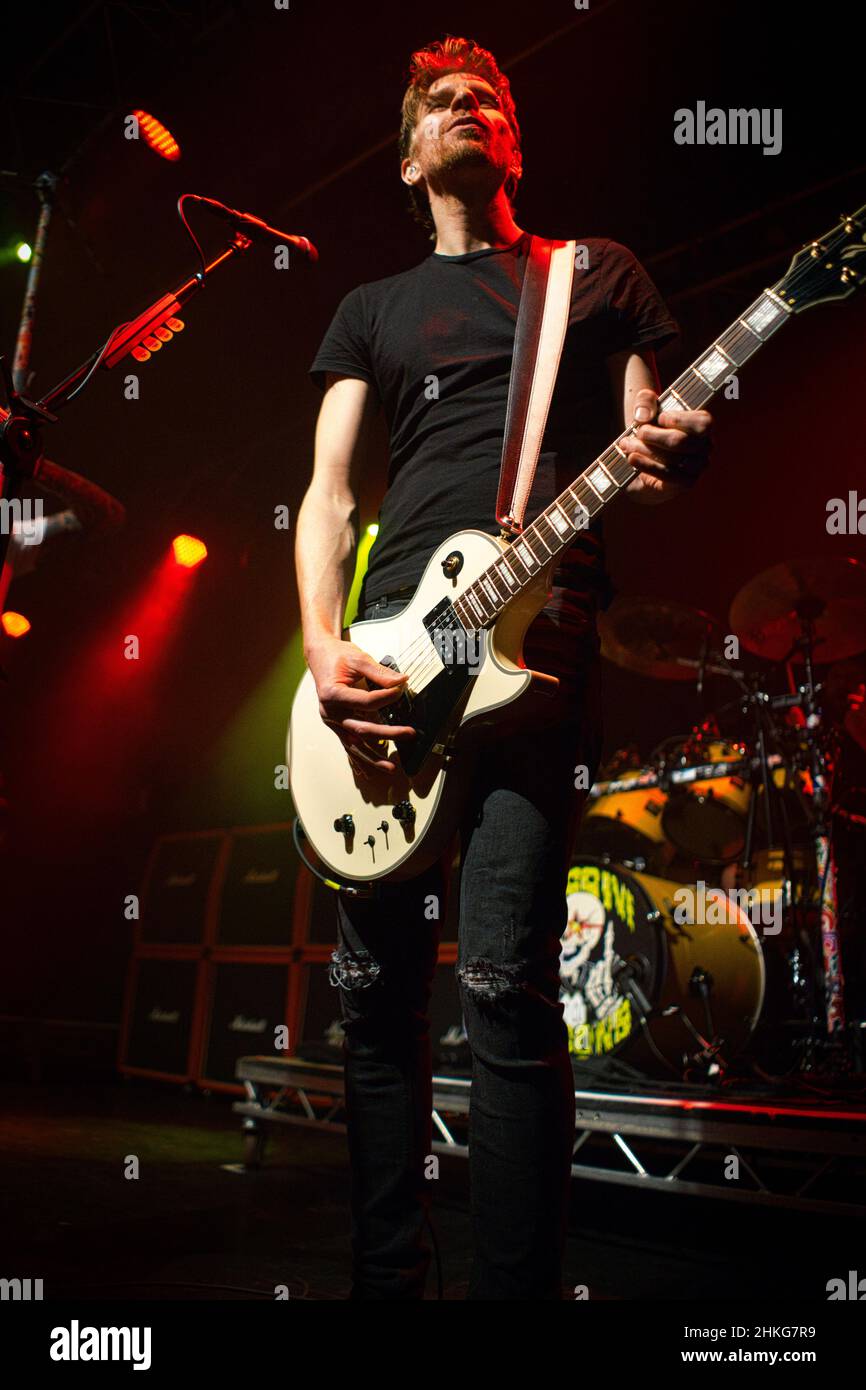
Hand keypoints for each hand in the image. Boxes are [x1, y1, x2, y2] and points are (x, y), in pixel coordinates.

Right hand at [306, 635, 414, 774]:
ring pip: (354, 744)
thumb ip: (380, 673)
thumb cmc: (336, 656)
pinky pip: (348, 745)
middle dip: (388, 734)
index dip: (388, 697)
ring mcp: (331, 721)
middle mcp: (330, 712)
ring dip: (372, 757)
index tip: (401, 690)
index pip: (367, 702)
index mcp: (332, 694)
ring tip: (390, 767)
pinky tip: (366, 772)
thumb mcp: (359, 658)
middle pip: (362, 728)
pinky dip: (358, 759)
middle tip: (409, 734)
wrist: (320, 656)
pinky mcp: (335, 725)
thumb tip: (401, 682)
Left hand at [620, 387, 711, 503]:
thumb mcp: (646, 409)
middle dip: (653, 435)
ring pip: (672, 459)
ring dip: (645, 450)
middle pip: (681, 442)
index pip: (703, 422)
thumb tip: (644, 417)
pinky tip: (632, 458)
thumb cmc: (650, 431)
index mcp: (703, 426)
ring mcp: (698, 467)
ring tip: (626, 444)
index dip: (678, 419)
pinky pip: (668, 475)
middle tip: (637, 432)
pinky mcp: (685, 483)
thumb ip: (645, 401)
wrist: (643, 463)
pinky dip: (647, 466)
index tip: (659, 418)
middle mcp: (706, 447)